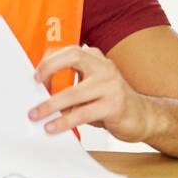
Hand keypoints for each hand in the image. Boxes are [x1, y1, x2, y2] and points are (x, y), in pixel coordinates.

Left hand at [28, 45, 152, 141]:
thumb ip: (69, 82)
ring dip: (50, 105)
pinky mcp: (114, 105)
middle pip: (73, 56)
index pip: (69, 50)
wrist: (143, 117)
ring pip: (73, 92)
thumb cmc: (109, 101)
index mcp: (96, 59)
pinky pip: (82, 113)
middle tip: (34, 85)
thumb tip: (37, 89)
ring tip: (36, 115)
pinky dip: (64, 121)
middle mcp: (104, 67)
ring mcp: (111, 85)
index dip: (49, 60)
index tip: (34, 75)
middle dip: (49, 68)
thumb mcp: (89, 86)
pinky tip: (53, 127)